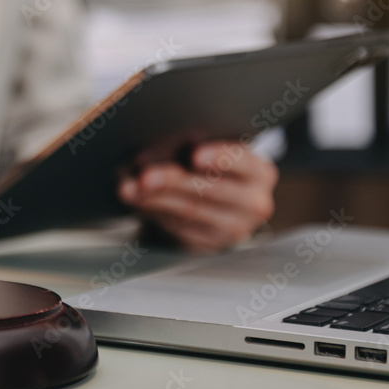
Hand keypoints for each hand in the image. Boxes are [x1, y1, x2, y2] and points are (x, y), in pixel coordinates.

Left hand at [118, 142, 277, 252]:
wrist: (219, 201)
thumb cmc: (212, 165)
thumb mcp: (209, 148)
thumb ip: (189, 144)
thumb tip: (158, 152)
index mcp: (260, 172)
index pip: (242, 163)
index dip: (219, 157)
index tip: (195, 155)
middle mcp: (253, 204)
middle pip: (209, 190)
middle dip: (172, 182)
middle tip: (145, 176)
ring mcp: (233, 229)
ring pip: (189, 212)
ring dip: (153, 199)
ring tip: (129, 188)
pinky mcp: (209, 245)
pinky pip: (178, 227)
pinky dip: (153, 211)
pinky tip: (137, 200)